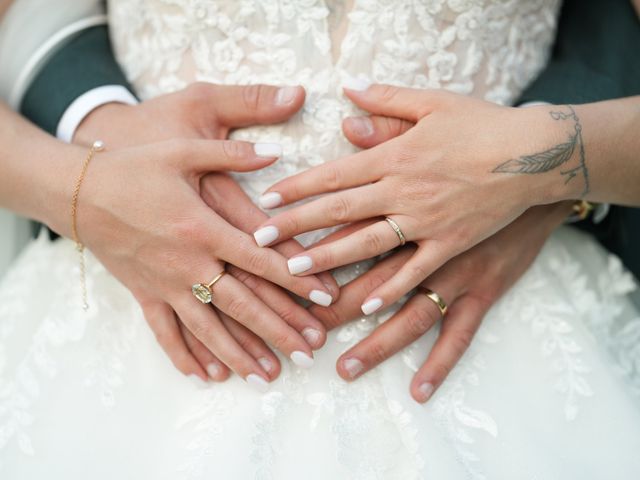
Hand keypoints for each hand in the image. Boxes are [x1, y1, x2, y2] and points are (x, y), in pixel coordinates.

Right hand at [75, 83, 337, 383]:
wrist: (77, 192)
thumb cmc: (132, 167)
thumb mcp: (182, 149)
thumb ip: (231, 154)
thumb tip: (276, 151)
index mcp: (203, 228)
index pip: (260, 260)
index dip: (296, 278)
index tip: (324, 298)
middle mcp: (188, 263)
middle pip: (242, 303)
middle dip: (278, 329)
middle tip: (309, 352)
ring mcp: (164, 284)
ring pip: (209, 328)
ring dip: (241, 353)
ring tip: (269, 375)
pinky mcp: (144, 294)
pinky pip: (166, 332)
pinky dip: (186, 355)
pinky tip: (207, 377)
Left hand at [254, 85, 581, 315]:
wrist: (534, 152)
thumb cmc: (481, 124)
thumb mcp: (433, 102)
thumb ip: (386, 98)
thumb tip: (347, 90)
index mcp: (395, 156)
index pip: (334, 174)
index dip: (297, 188)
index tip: (266, 202)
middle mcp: (404, 191)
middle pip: (340, 211)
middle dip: (296, 227)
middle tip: (259, 242)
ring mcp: (427, 222)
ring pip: (369, 245)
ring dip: (329, 260)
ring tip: (295, 274)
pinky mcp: (452, 245)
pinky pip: (417, 271)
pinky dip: (392, 288)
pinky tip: (366, 306)